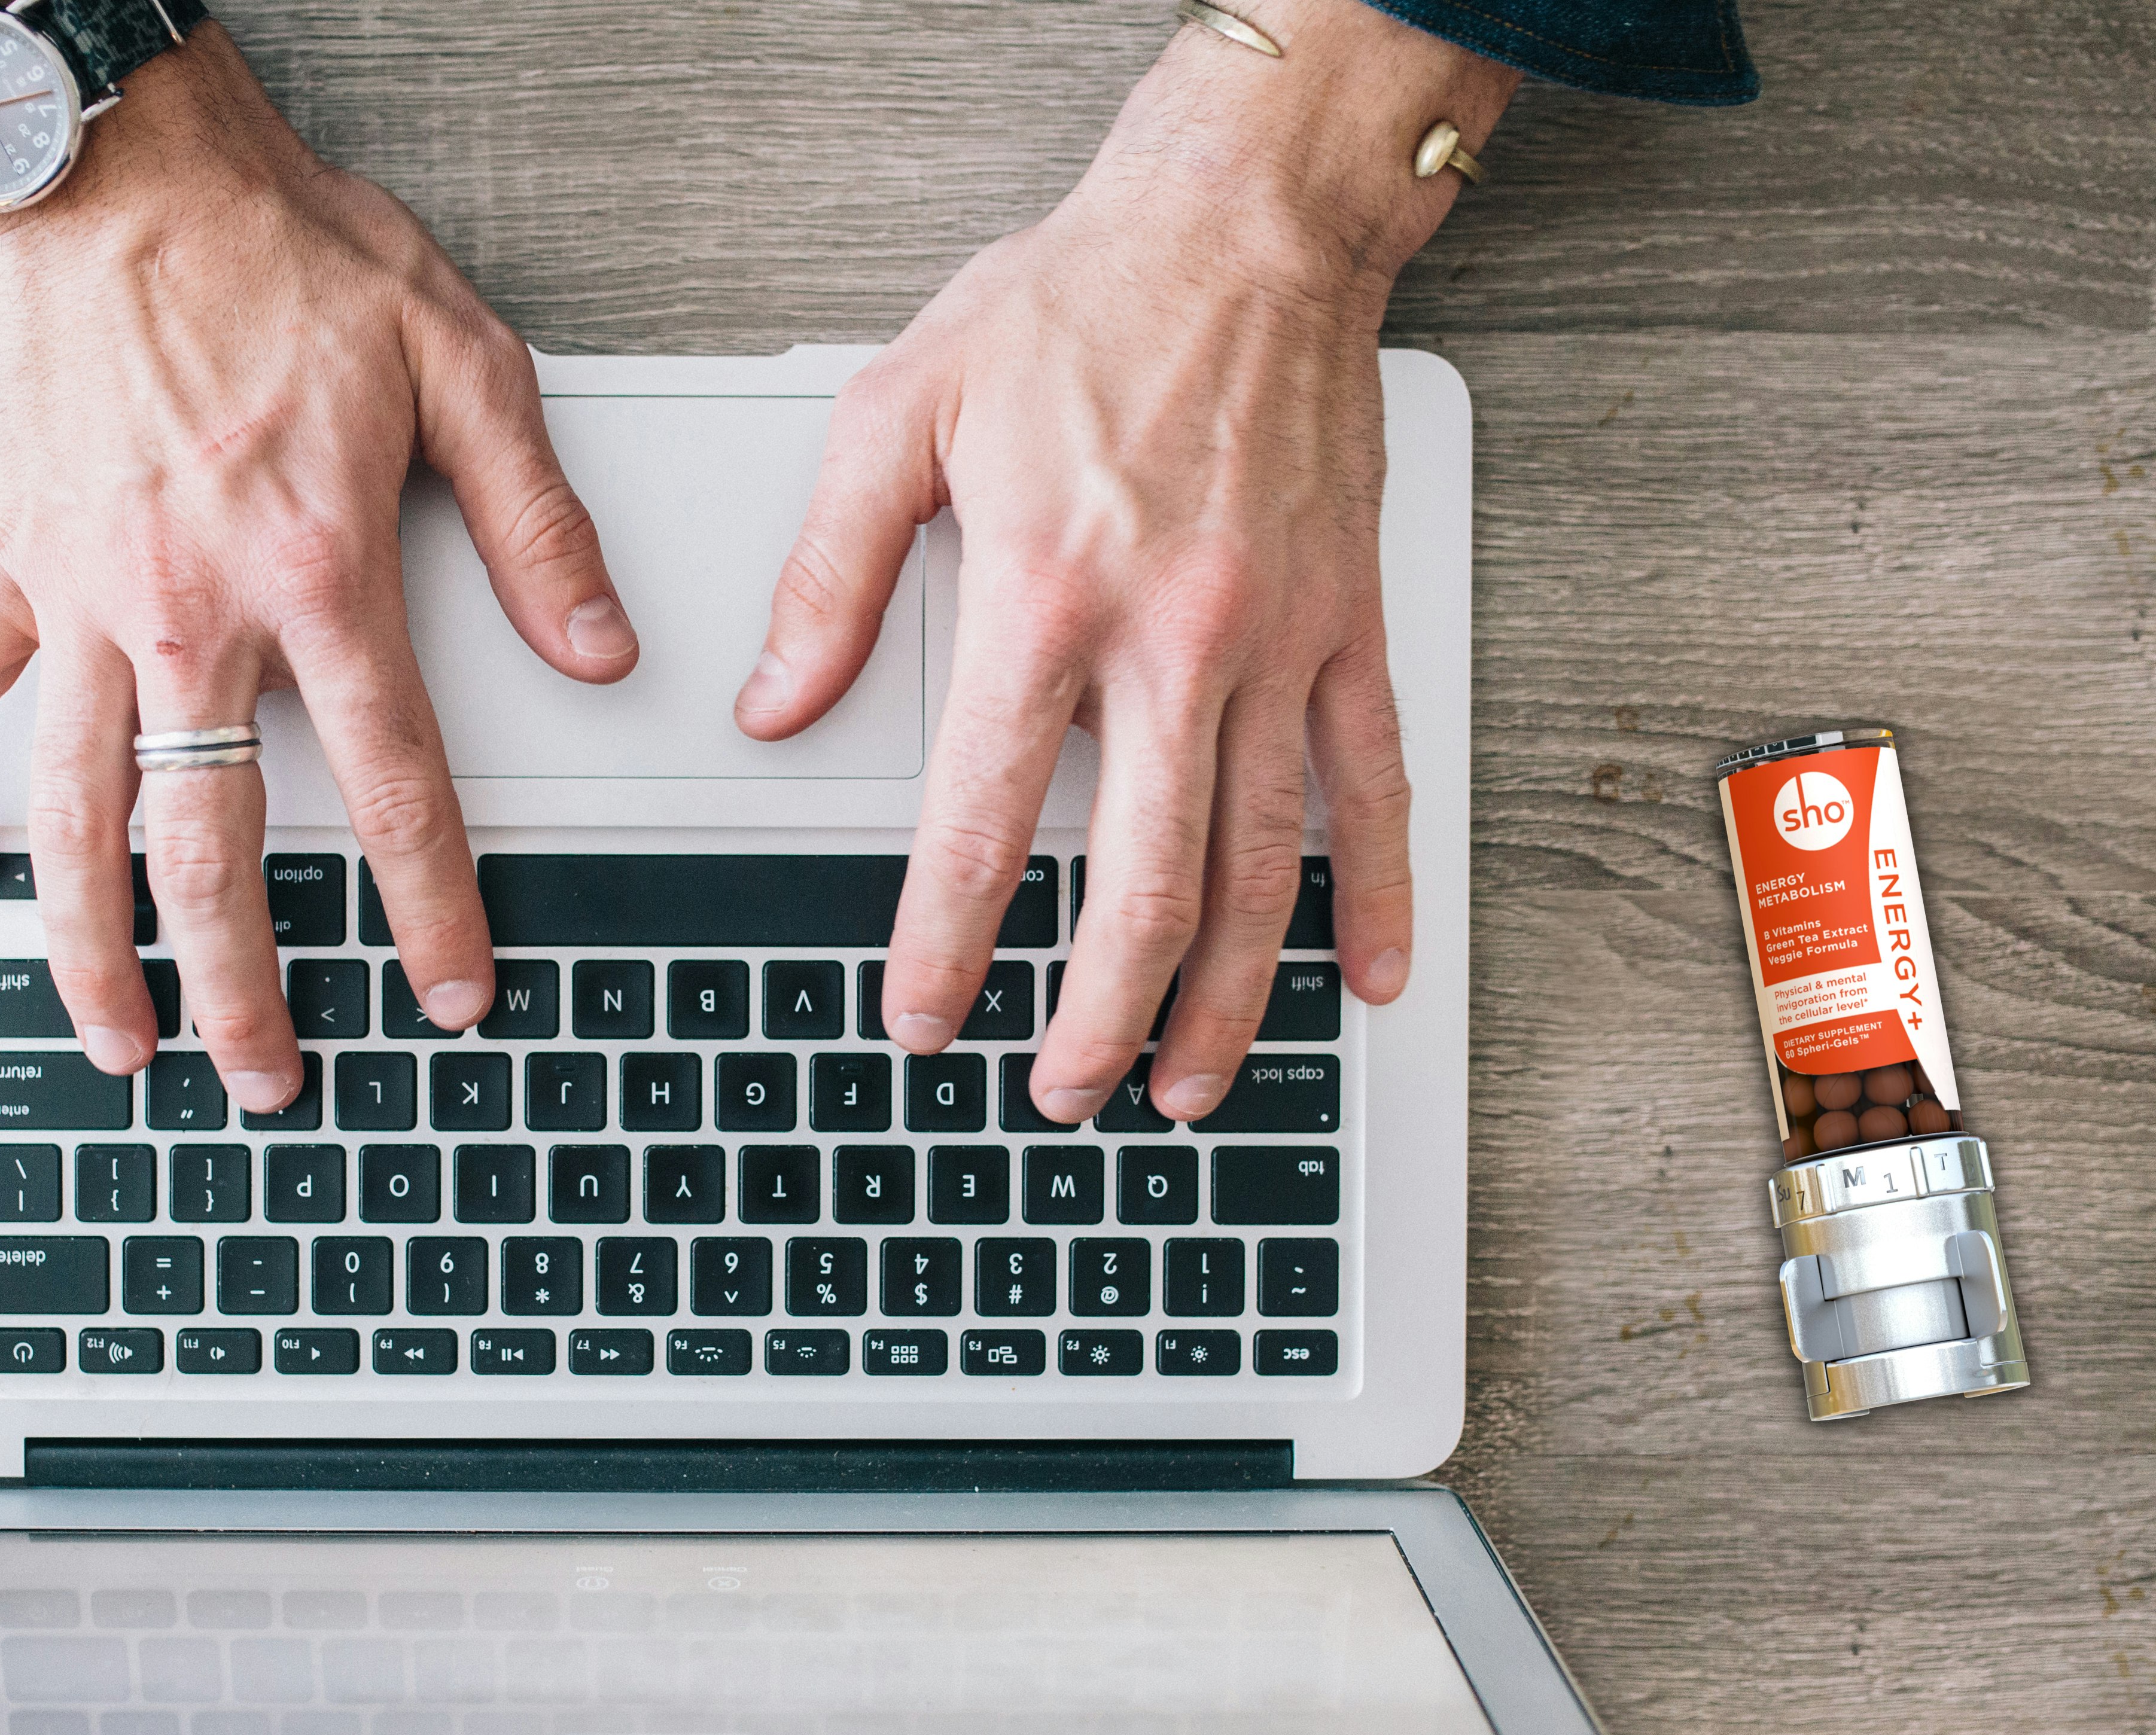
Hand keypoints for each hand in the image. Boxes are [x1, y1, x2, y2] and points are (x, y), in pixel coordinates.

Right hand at [0, 27, 637, 1105]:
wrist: (129, 171)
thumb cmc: (288, 253)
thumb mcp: (465, 365)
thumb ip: (533, 523)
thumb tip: (599, 645)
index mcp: (316, 570)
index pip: (393, 785)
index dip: (429, 906)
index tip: (451, 990)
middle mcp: (190, 607)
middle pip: (210, 845)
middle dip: (241, 984)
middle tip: (266, 1075)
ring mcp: (80, 595)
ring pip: (70, 812)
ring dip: (91, 944)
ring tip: (119, 1041)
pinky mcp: (5, 559)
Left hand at [738, 0, 1513, 1122]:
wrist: (1244, 220)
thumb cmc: (1075, 305)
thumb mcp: (898, 413)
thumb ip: (828, 576)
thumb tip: (776, 707)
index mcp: (1045, 596)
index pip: (980, 821)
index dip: (945, 942)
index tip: (920, 1017)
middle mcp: (1172, 638)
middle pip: (1138, 882)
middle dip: (1095, 1014)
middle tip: (1061, 1094)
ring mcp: (1278, 640)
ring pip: (1259, 864)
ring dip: (1221, 995)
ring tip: (1184, 1085)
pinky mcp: (1349, 623)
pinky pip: (1376, 783)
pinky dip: (1379, 892)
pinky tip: (1364, 980)